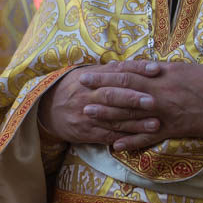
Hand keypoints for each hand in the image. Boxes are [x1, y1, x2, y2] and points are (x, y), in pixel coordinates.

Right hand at [39, 60, 163, 146]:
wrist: (46, 109)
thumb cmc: (72, 89)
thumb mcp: (84, 74)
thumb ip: (107, 71)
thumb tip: (130, 64)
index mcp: (89, 77)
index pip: (116, 71)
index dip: (136, 69)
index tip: (155, 69)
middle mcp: (87, 95)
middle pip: (112, 95)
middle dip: (133, 99)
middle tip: (153, 101)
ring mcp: (85, 115)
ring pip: (112, 119)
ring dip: (135, 122)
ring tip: (155, 123)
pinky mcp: (85, 132)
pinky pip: (107, 135)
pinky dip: (124, 138)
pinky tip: (140, 139)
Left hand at [40, 60, 202, 151]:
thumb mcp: (186, 69)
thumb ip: (162, 71)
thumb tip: (142, 68)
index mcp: (164, 75)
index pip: (129, 73)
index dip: (107, 73)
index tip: (89, 72)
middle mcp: (161, 93)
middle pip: (124, 91)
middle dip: (100, 90)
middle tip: (80, 89)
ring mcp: (166, 113)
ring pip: (131, 114)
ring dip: (108, 115)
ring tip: (88, 113)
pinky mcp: (174, 129)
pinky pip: (149, 137)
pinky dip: (132, 141)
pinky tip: (115, 145)